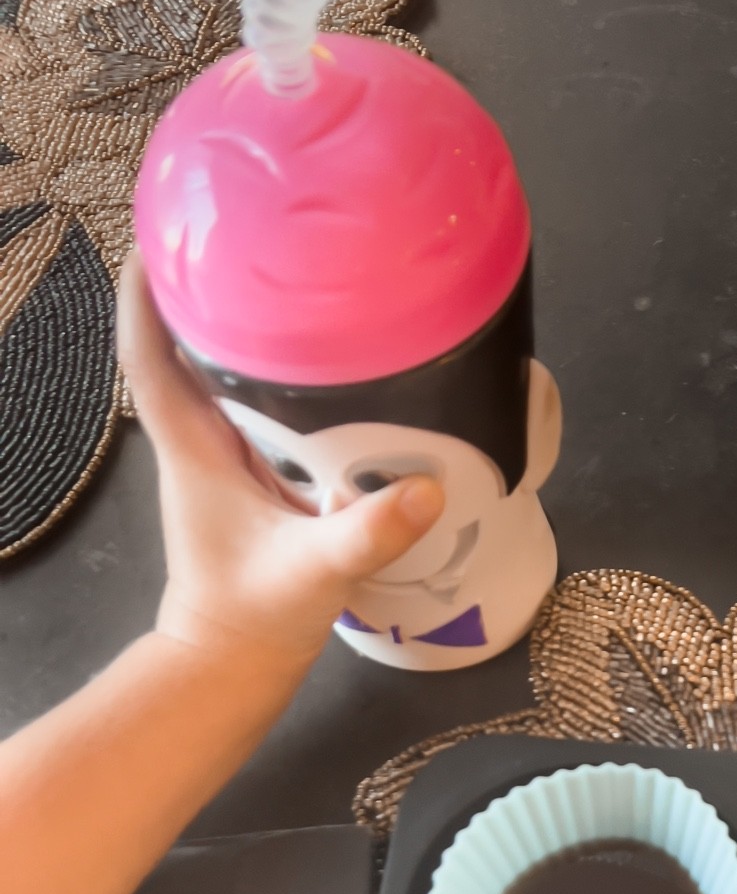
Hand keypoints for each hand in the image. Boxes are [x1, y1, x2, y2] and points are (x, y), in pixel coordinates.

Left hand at [117, 254, 443, 679]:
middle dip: (214, 284)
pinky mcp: (255, 477)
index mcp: (192, 444)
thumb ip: (367, 533)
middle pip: (188, 340)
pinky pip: (261, 405)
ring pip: (225, 370)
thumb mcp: (314, 572)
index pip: (150, 347)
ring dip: (249, 325)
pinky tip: (329, 359)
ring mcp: (226, 457)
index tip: (175, 227)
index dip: (153, 285)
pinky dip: (282, 374)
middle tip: (258, 229)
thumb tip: (429, 490)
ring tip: (296, 273)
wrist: (234, 665)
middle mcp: (200, 438)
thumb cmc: (253, 617)